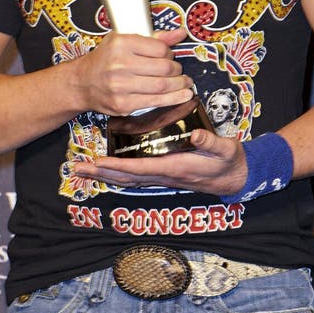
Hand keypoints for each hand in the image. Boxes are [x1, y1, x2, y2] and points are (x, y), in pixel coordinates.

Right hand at [70, 27, 193, 116]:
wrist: (82, 83)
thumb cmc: (105, 60)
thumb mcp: (124, 40)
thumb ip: (154, 37)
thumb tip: (181, 33)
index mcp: (121, 44)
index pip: (160, 48)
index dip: (170, 53)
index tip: (171, 56)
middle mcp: (120, 64)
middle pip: (164, 68)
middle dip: (177, 70)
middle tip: (179, 71)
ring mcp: (121, 86)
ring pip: (162, 86)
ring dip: (179, 85)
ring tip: (185, 84)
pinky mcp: (123, 104)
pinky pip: (155, 102)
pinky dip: (173, 99)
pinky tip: (182, 96)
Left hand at [72, 128, 247, 195]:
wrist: (236, 178)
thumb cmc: (229, 160)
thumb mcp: (225, 149)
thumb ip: (210, 141)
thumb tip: (194, 133)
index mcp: (176, 167)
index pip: (141, 168)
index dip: (119, 166)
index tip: (99, 162)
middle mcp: (164, 176)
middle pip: (127, 178)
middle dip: (101, 174)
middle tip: (77, 169)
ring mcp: (163, 177)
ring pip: (128, 180)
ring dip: (105, 175)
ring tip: (83, 170)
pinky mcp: (164, 175)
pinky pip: (135, 177)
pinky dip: (118, 174)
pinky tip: (107, 170)